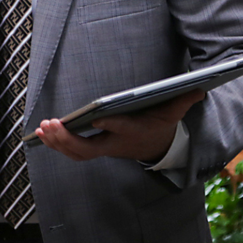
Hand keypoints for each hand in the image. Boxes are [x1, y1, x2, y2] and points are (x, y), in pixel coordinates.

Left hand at [33, 88, 205, 162]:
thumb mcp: (174, 112)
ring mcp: (104, 149)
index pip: (121, 129)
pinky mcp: (94, 149)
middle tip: (52, 125)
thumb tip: (200, 88)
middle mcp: (115, 144)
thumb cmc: (161, 124)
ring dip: (58, 143)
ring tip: (43, 128)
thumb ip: (183, 100)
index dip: (110, 126)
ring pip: (77, 153)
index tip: (97, 118)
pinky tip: (43, 132)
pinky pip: (73, 152)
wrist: (158, 147)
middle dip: (68, 139)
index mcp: (134, 132)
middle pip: (89, 149)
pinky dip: (57, 144)